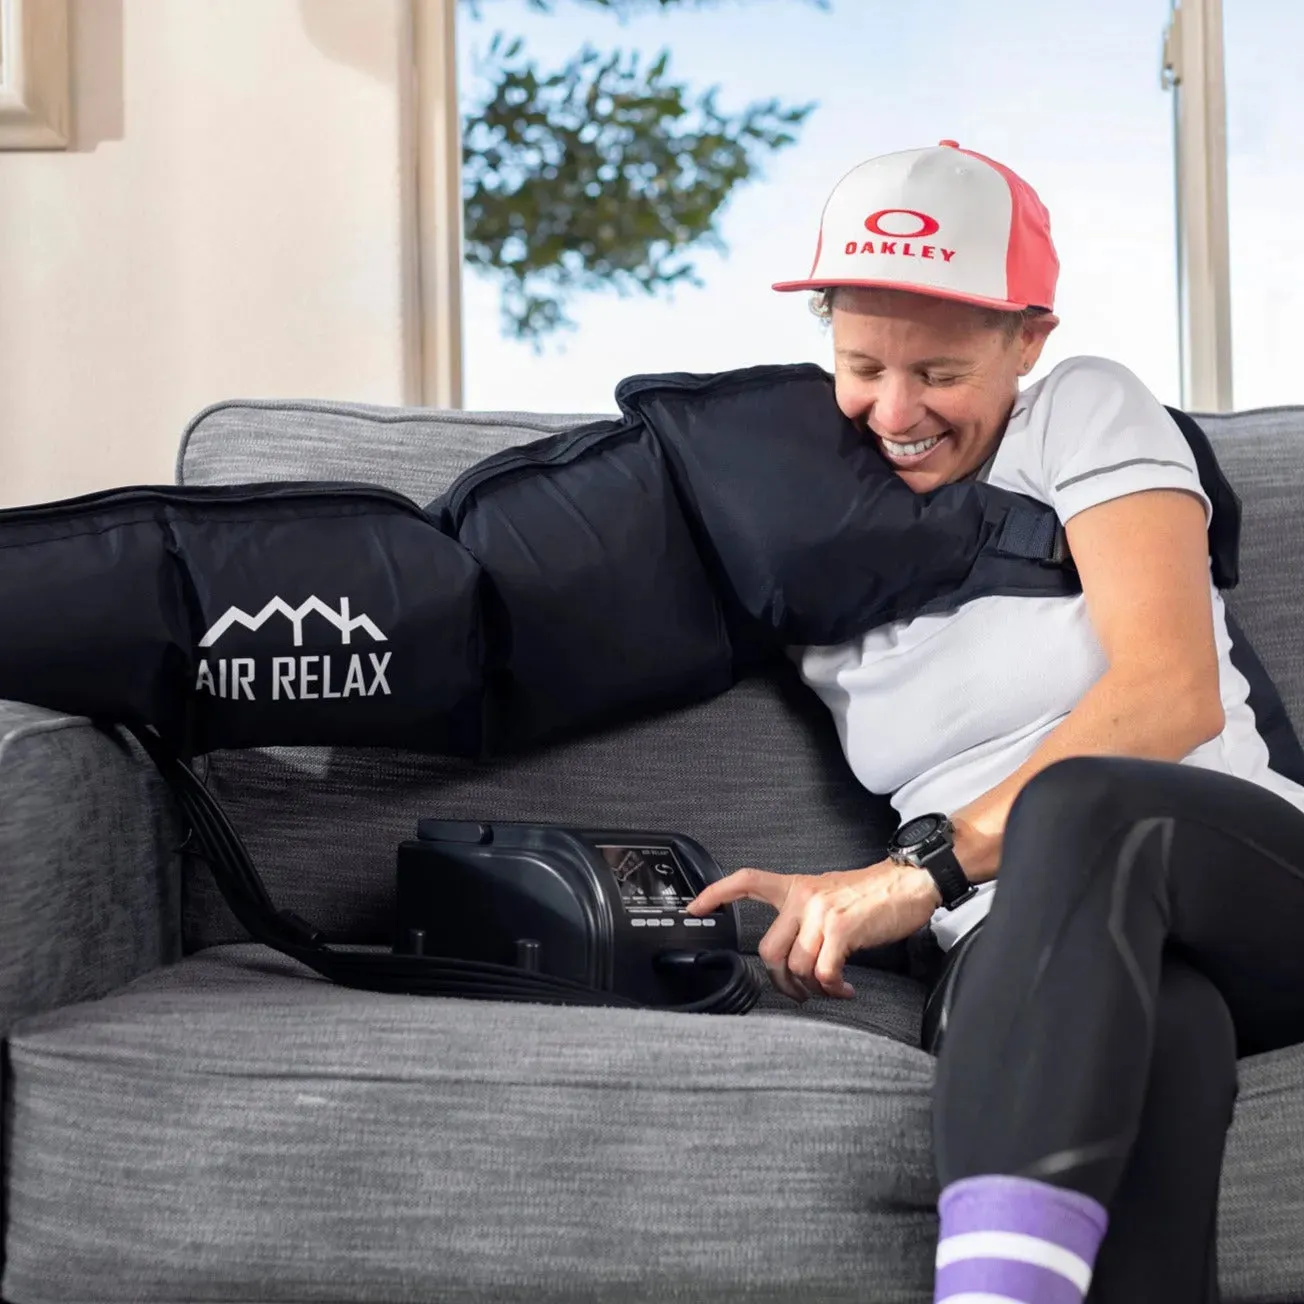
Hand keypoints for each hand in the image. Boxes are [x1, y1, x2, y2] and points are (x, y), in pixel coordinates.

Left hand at [684, 859, 941, 1002]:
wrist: (909, 883)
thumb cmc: (872, 894)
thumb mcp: (828, 893)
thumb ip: (804, 914)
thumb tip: (791, 952)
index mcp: (796, 886)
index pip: (747, 881)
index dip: (716, 894)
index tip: (694, 908)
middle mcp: (803, 897)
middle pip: (768, 949)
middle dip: (780, 981)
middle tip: (797, 992)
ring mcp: (820, 912)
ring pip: (796, 965)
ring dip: (811, 988)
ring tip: (830, 988)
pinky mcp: (842, 929)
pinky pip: (823, 971)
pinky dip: (832, 988)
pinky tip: (843, 988)